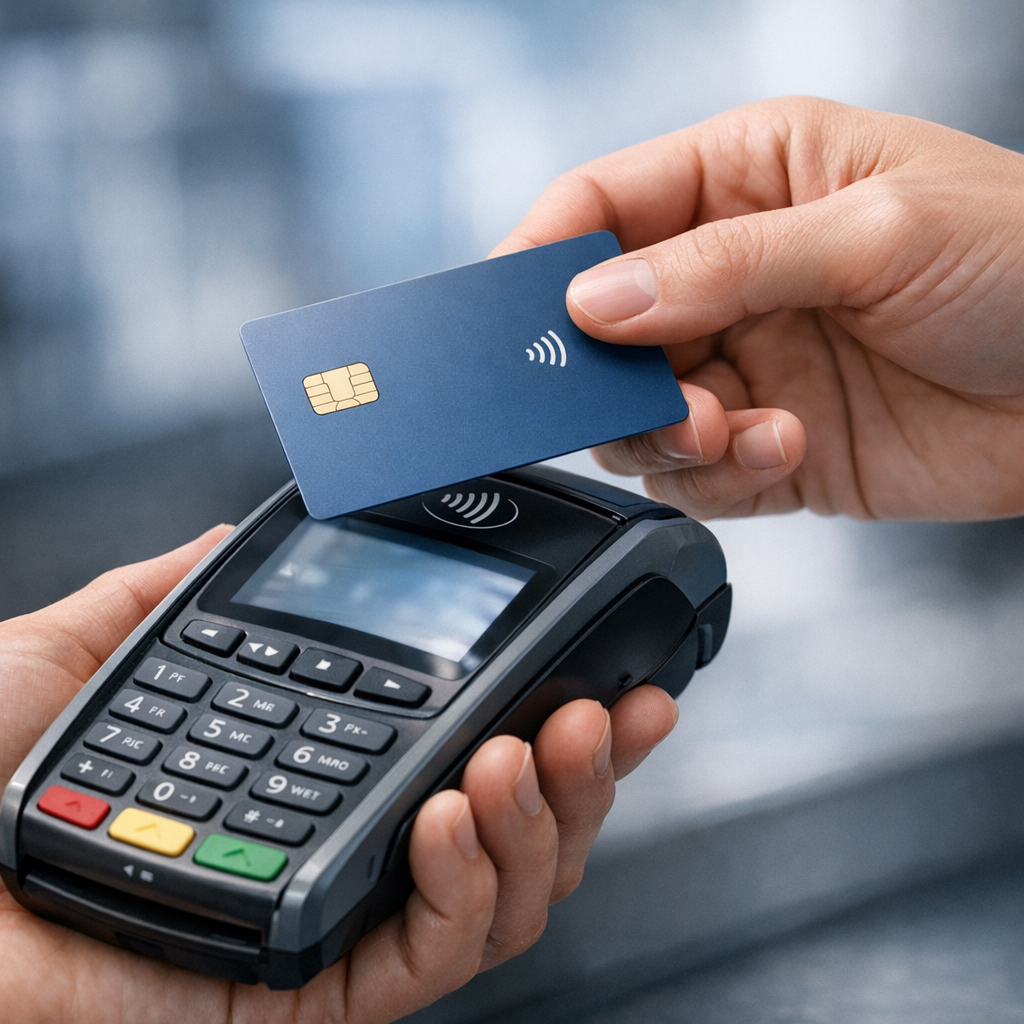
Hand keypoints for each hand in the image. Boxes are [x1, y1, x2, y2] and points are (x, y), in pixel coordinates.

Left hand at [0, 527, 676, 1022]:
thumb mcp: (91, 653)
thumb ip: (172, 591)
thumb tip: (236, 536)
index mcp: (314, 778)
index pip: (461, 754)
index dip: (545, 717)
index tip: (600, 668)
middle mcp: (344, 853)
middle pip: (510, 836)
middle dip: (581, 775)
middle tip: (605, 711)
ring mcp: (334, 929)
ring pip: (498, 904)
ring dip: (538, 822)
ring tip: (530, 748)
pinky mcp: (308, 997)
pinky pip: (427, 962)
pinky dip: (463, 887)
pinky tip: (453, 808)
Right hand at [494, 97, 1023, 520]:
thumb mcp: (877, 232)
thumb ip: (724, 265)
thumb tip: (597, 300)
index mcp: (747, 178)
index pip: (604, 204)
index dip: (544, 254)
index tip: (511, 316)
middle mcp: (731, 272)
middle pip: (604, 326)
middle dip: (609, 372)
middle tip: (645, 396)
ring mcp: (748, 363)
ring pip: (639, 415)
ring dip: (667, 434)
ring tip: (731, 427)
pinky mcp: (771, 444)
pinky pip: (698, 475)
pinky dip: (721, 476)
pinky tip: (783, 449)